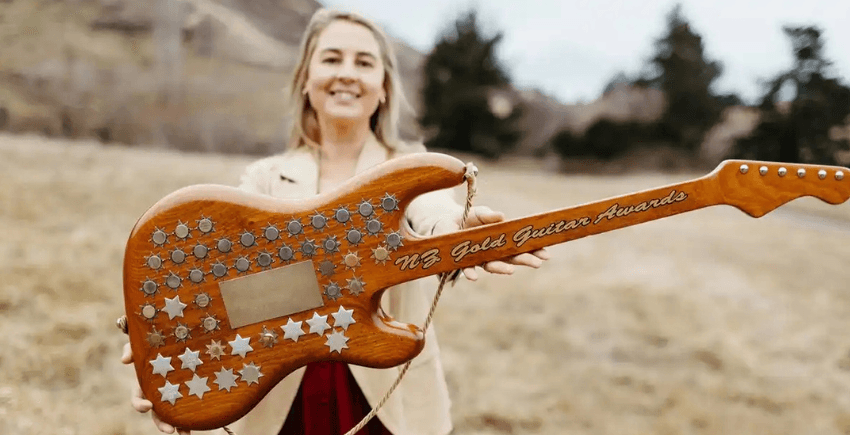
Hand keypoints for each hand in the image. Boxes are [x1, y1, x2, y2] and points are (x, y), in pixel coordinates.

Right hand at [122, 343, 190, 434]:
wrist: (173, 338)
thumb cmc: (152, 343)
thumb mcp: (139, 343)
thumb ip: (130, 348)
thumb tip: (125, 360)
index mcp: (144, 384)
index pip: (138, 399)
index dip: (140, 405)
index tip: (148, 406)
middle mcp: (157, 394)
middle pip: (156, 414)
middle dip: (161, 423)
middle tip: (169, 430)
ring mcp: (172, 395)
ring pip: (172, 415)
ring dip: (177, 426)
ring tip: (185, 434)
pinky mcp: (186, 392)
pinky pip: (187, 406)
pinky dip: (191, 416)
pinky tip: (199, 422)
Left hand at [432, 205, 549, 280]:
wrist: (445, 223)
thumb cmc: (468, 218)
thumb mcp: (480, 213)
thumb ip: (489, 216)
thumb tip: (502, 216)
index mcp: (502, 241)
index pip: (521, 247)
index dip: (534, 251)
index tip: (546, 254)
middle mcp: (492, 253)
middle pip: (511, 259)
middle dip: (524, 260)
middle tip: (537, 263)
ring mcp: (478, 259)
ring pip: (492, 266)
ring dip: (501, 269)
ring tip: (511, 270)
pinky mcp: (462, 262)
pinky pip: (467, 269)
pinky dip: (470, 273)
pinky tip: (474, 277)